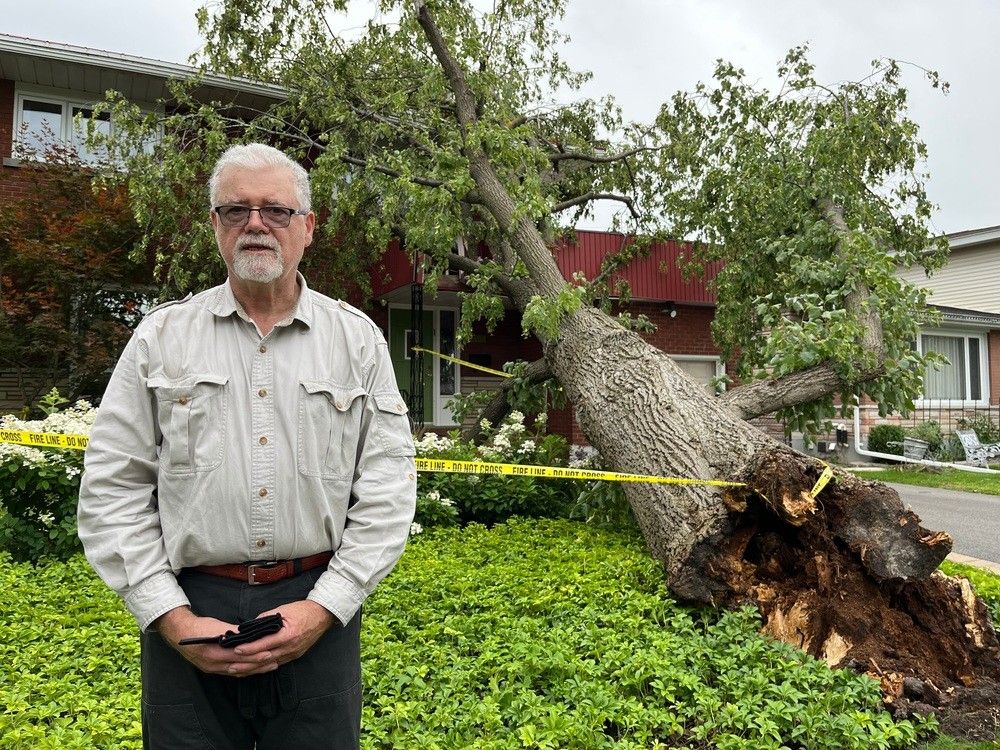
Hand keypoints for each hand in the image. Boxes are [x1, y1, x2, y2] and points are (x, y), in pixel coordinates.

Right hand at [153, 606, 278, 676]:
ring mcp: (212, 668)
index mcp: (215, 652)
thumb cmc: (200, 627)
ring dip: (253, 669)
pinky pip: (231, 673)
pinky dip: (243, 671)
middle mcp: (214, 663)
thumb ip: (233, 631)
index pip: (239, 656)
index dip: (255, 655)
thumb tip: (249, 632)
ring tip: (269, 665)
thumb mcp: (217, 627)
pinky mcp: (212, 669)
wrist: (180, 633)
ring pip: (237, 672)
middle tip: (275, 660)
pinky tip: (253, 669)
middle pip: (241, 667)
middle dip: (258, 664)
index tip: (269, 652)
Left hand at [225, 600, 337, 675]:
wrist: (322, 615)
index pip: (264, 644)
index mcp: (288, 635)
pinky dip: (264, 666)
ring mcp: (293, 653)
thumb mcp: (284, 609)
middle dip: (247, 663)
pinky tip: (255, 668)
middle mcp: (290, 647)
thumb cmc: (303, 610)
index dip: (249, 648)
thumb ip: (266, 617)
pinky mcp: (295, 655)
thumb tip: (251, 625)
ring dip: (253, 668)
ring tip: (239, 670)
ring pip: (270, 664)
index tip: (236, 649)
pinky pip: (277, 663)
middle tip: (231, 666)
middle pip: (265, 659)